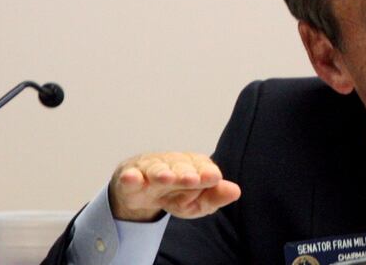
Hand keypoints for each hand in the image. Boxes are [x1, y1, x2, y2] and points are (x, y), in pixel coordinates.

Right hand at [108, 152, 240, 221]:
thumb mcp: (197, 201)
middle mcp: (173, 163)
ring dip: (161, 173)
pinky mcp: (129, 176)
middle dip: (186, 173)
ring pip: (156, 169)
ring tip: (166, 178)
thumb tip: (235, 191)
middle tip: (192, 179)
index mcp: (194, 165)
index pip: (203, 168)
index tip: (214, 177)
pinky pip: (130, 176)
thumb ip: (215, 197)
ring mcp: (150, 168)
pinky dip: (131, 177)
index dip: (207, 173)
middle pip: (180, 167)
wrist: (142, 193)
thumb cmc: (176, 193)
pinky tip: (132, 178)